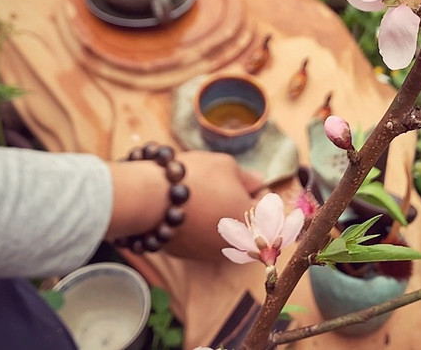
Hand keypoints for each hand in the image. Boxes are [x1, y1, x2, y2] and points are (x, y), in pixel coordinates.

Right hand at [106, 151, 263, 261]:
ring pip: (225, 233)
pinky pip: (202, 239)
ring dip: (221, 217)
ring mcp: (212, 254)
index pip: (269, 208)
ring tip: (203, 196)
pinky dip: (200, 227)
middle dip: (240, 205)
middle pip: (248, 224)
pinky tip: (188, 210)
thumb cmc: (196, 176)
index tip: (244, 180)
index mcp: (255, 224)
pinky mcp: (189, 256)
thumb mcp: (228, 165)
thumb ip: (248, 178)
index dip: (258, 191)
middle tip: (223, 186)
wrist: (151, 197)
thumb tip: (258, 183)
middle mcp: (237, 246)